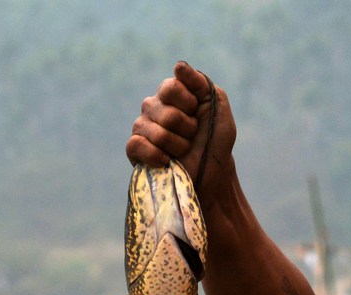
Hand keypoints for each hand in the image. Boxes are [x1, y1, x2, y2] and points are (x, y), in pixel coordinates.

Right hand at [126, 61, 236, 201]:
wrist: (212, 172)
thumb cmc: (215, 138)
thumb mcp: (217, 105)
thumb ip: (200, 82)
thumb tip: (178, 66)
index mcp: (170, 93)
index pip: (171, 87)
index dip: (189, 104)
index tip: (198, 113)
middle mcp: (153, 107)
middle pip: (166, 113)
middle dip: (187, 129)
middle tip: (192, 136)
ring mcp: (141, 127)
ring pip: (156, 133)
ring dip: (178, 146)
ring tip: (183, 150)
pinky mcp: (134, 149)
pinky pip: (137, 145)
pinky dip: (156, 156)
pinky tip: (167, 161)